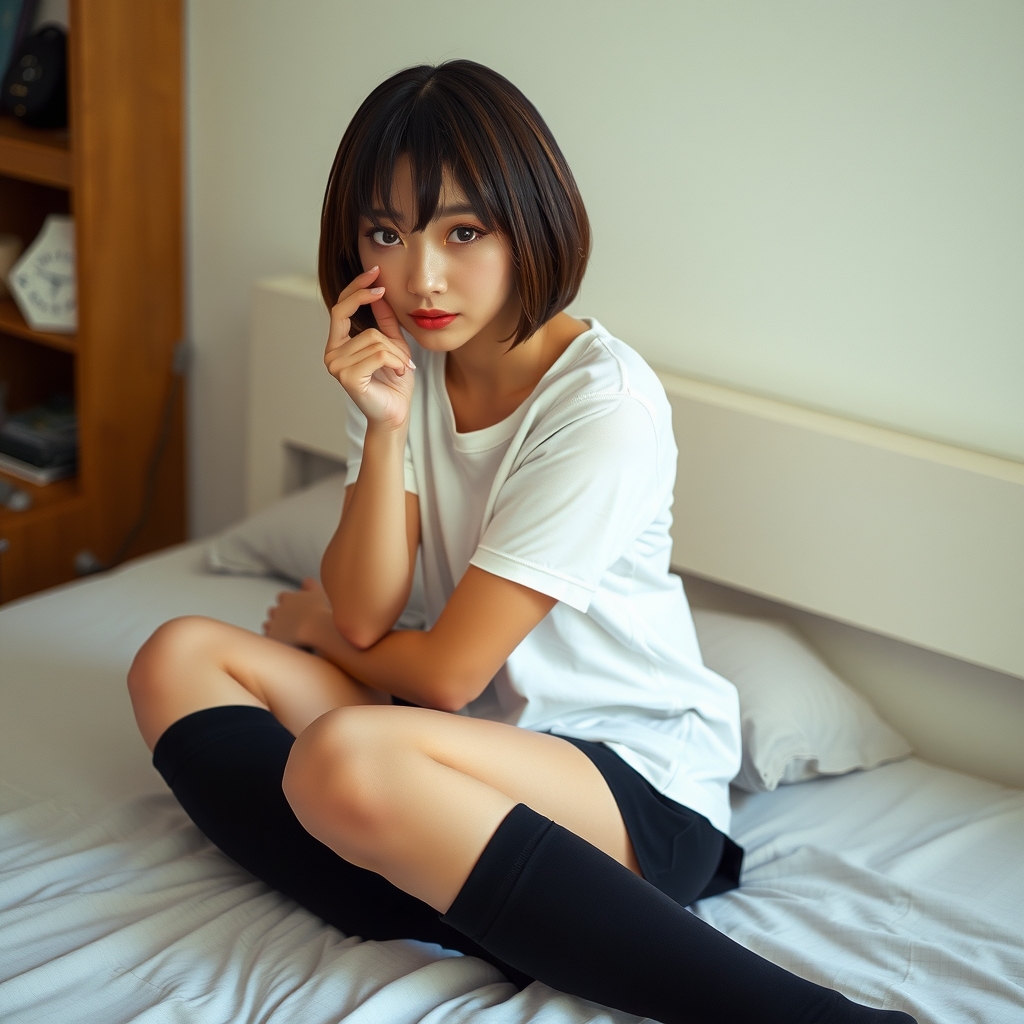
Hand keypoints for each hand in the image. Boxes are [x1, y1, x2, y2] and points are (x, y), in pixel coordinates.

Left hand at [263, 577, 333, 648]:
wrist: (317, 629)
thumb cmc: (321, 611)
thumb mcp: (318, 593)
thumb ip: (311, 585)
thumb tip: (306, 580)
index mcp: (288, 598)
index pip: (282, 597)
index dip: (288, 603)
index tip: (295, 609)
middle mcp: (278, 610)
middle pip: (273, 611)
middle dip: (279, 615)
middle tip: (291, 622)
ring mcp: (274, 624)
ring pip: (267, 624)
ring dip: (274, 627)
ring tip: (285, 633)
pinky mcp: (273, 637)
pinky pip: (268, 637)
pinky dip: (274, 638)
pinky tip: (282, 642)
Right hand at [324, 267, 415, 429]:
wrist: (396, 414)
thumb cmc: (393, 383)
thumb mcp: (393, 345)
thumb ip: (384, 321)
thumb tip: (378, 291)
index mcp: (338, 344)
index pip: (340, 307)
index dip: (356, 288)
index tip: (374, 273)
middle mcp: (331, 354)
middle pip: (361, 323)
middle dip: (383, 323)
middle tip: (388, 296)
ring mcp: (336, 366)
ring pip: (375, 340)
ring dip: (397, 353)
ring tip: (402, 367)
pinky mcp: (347, 377)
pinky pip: (378, 354)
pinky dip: (395, 361)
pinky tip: (399, 373)